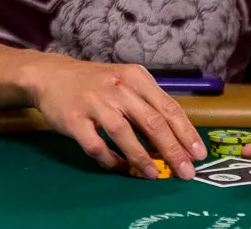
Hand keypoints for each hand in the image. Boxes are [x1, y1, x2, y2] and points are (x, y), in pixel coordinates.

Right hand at [25, 54, 205, 179]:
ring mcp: (95, 102)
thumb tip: (176, 137)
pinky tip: (121, 168)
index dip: (185, 132)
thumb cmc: (96, 82)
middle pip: (152, 121)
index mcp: (136, 77)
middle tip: (186, 171)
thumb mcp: (126, 81)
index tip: (199, 153)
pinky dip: (111, 159)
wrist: (51, 76)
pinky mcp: (74, 119)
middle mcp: (118, 87)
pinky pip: (96, 145)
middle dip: (173, 149)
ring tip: (155, 175)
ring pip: (124, 133)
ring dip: (142, 157)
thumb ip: (148, 104)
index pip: (168, 106)